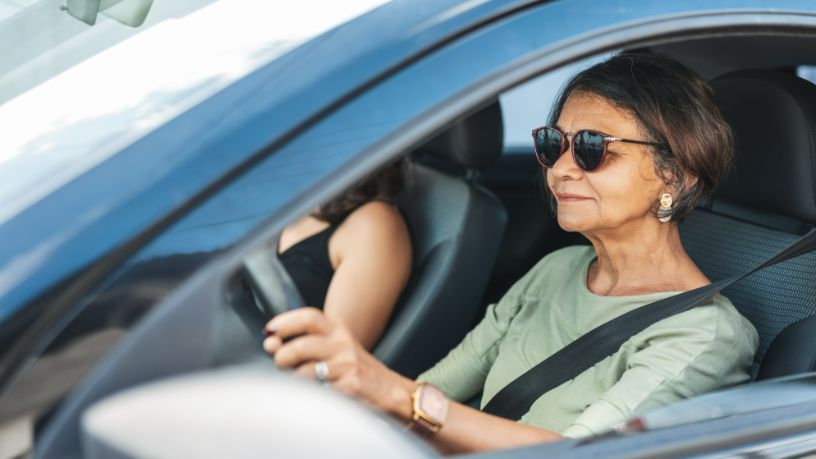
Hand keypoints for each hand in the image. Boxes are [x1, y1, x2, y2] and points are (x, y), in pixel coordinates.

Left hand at [263, 307, 413, 418]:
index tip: (269, 331)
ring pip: (306, 372)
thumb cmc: (356, 370)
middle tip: (280, 363)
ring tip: (296, 383)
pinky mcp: (351, 387)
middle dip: (282, 356)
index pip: (309, 317)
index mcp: (339, 330)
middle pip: (302, 345)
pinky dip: (309, 396)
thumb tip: (270, 343)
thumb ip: (305, 344)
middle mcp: (344, 344)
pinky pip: (318, 392)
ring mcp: (348, 366)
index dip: (286, 322)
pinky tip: (313, 397)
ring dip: (293, 380)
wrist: (391, 391)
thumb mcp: (336, 347)